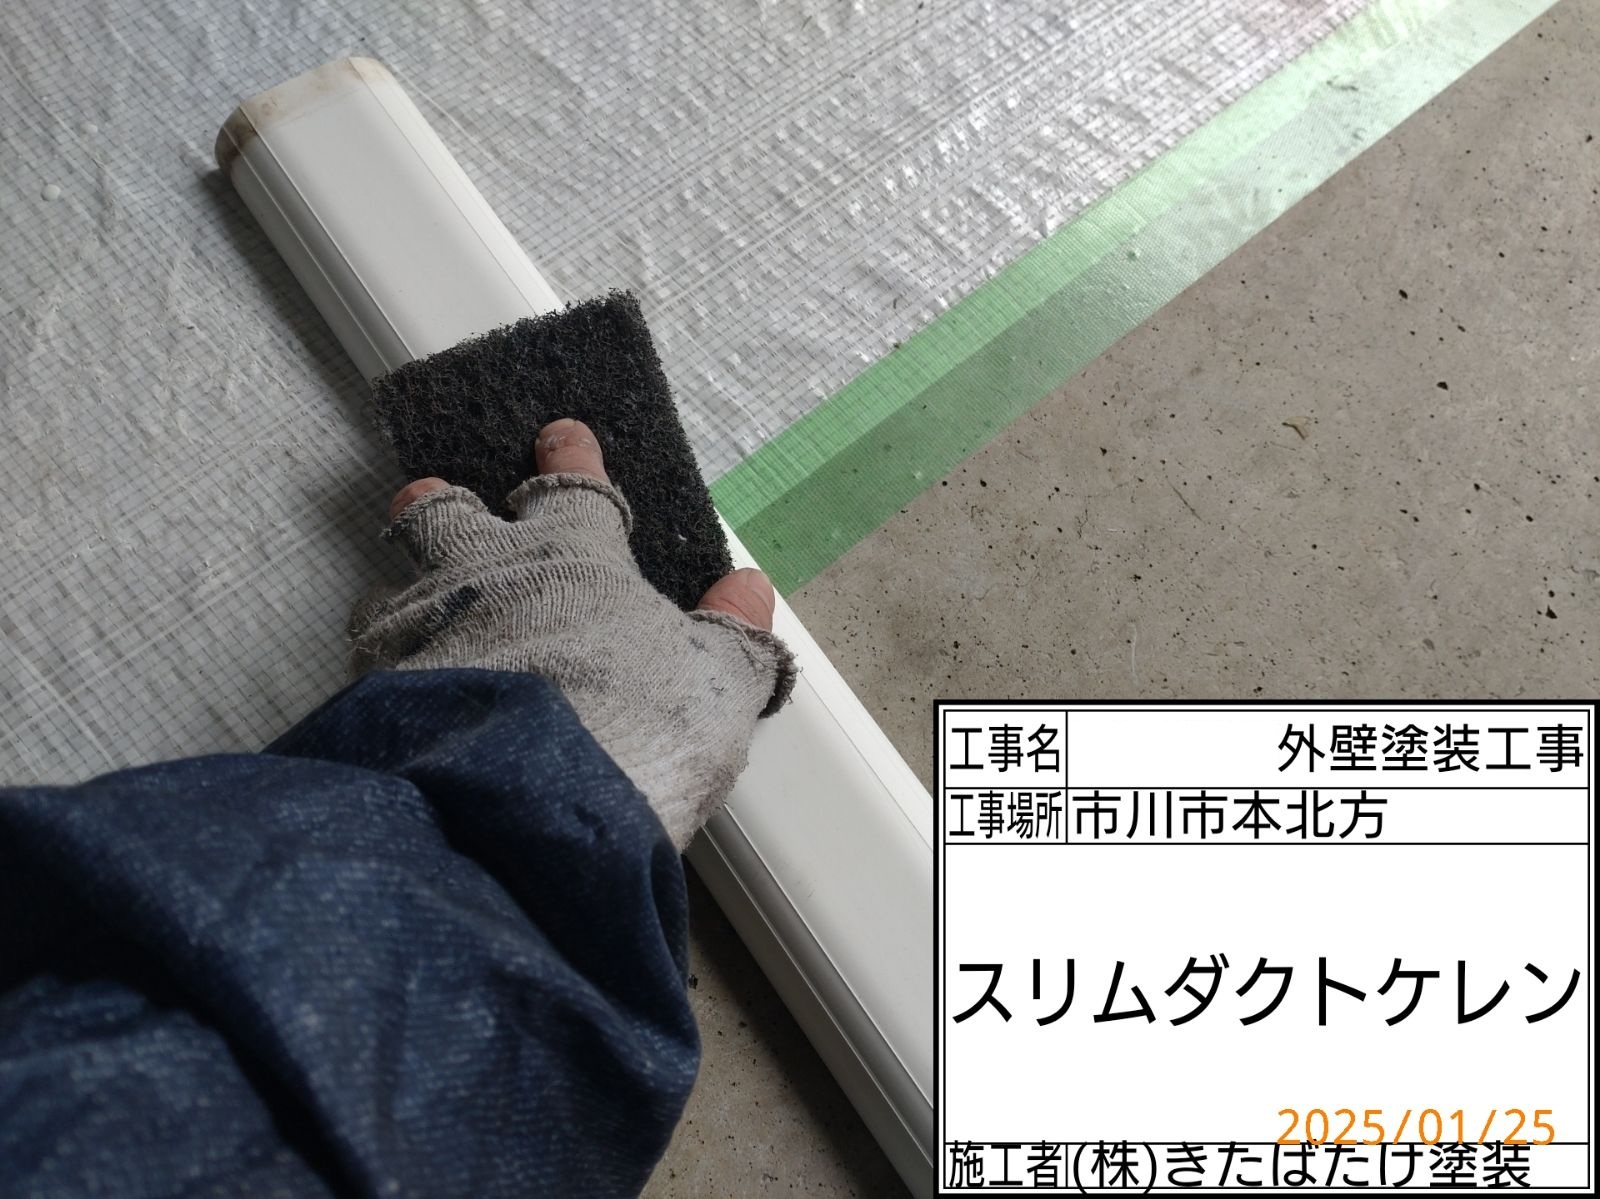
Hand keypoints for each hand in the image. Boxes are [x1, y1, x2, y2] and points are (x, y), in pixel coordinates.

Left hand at [350, 419, 795, 849]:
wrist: (530, 795)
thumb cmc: (635, 724)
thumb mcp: (715, 685)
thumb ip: (731, 637)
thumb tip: (749, 592)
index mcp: (575, 561)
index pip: (576, 495)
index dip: (572, 465)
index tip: (562, 437)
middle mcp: (486, 577)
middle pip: (448, 517)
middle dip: (444, 503)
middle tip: (435, 493)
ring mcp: (418, 629)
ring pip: (392, 587)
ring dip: (401, 592)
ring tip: (401, 607)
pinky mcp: (369, 693)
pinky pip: (367, 666)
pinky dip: (380, 673)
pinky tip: (389, 699)